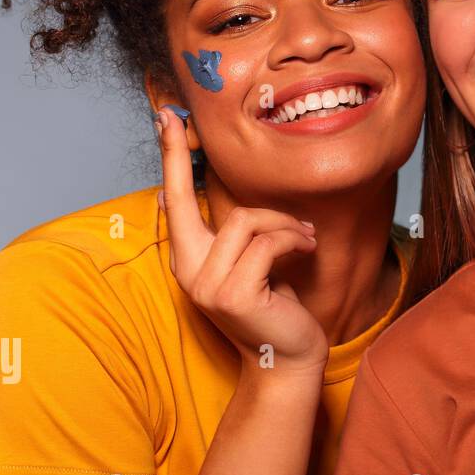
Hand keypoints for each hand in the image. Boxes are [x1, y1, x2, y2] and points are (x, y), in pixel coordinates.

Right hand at [155, 108, 327, 377]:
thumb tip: (229, 192)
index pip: (174, 203)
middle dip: (182, 159)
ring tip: (305, 238)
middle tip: (183, 121)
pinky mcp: (234, 294)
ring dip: (284, 225)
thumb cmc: (277, 303)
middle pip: (187, 200)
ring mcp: (206, 285)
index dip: (170, 160)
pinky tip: (309, 249)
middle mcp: (188, 271)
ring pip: (245, 221)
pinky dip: (294, 240)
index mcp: (190, 259)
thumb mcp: (252, 262)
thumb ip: (238, 234)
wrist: (290, 356)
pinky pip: (267, 244)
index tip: (165, 119)